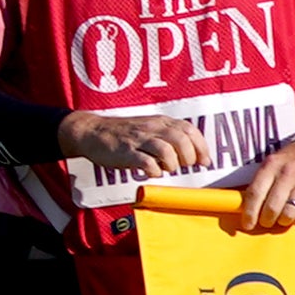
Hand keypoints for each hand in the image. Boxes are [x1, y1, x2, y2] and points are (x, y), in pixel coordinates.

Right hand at [53, 106, 206, 182]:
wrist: (91, 132)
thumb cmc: (123, 134)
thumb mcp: (148, 128)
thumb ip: (170, 137)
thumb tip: (196, 156)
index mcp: (159, 122)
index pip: (189, 130)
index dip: (202, 147)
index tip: (203, 161)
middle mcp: (151, 128)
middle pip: (181, 140)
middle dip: (188, 157)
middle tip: (183, 166)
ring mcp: (138, 140)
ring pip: (166, 150)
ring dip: (172, 164)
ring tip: (167, 169)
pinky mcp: (125, 152)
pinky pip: (146, 163)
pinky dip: (154, 171)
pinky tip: (151, 172)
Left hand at [229, 136, 294, 234]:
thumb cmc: (288, 161)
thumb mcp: (270, 163)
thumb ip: (260, 182)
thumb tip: (246, 208)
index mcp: (270, 166)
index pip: (255, 193)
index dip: (249, 212)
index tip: (247, 224)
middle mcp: (288, 173)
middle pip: (272, 206)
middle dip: (266, 220)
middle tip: (266, 222)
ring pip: (289, 212)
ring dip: (283, 221)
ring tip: (282, 219)